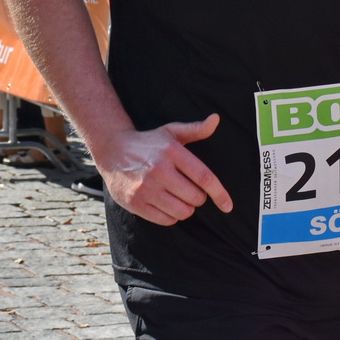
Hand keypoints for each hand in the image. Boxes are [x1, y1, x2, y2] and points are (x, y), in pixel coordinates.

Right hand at [96, 114, 231, 224]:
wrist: (112, 150)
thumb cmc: (148, 143)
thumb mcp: (171, 132)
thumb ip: (195, 129)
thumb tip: (216, 119)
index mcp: (172, 152)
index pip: (204, 177)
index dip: (220, 194)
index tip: (228, 206)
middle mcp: (159, 170)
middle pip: (195, 198)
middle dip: (197, 197)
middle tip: (187, 189)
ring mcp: (146, 188)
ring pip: (182, 211)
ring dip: (185, 208)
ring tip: (176, 197)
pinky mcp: (136, 203)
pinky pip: (166, 220)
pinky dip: (171, 216)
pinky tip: (164, 204)